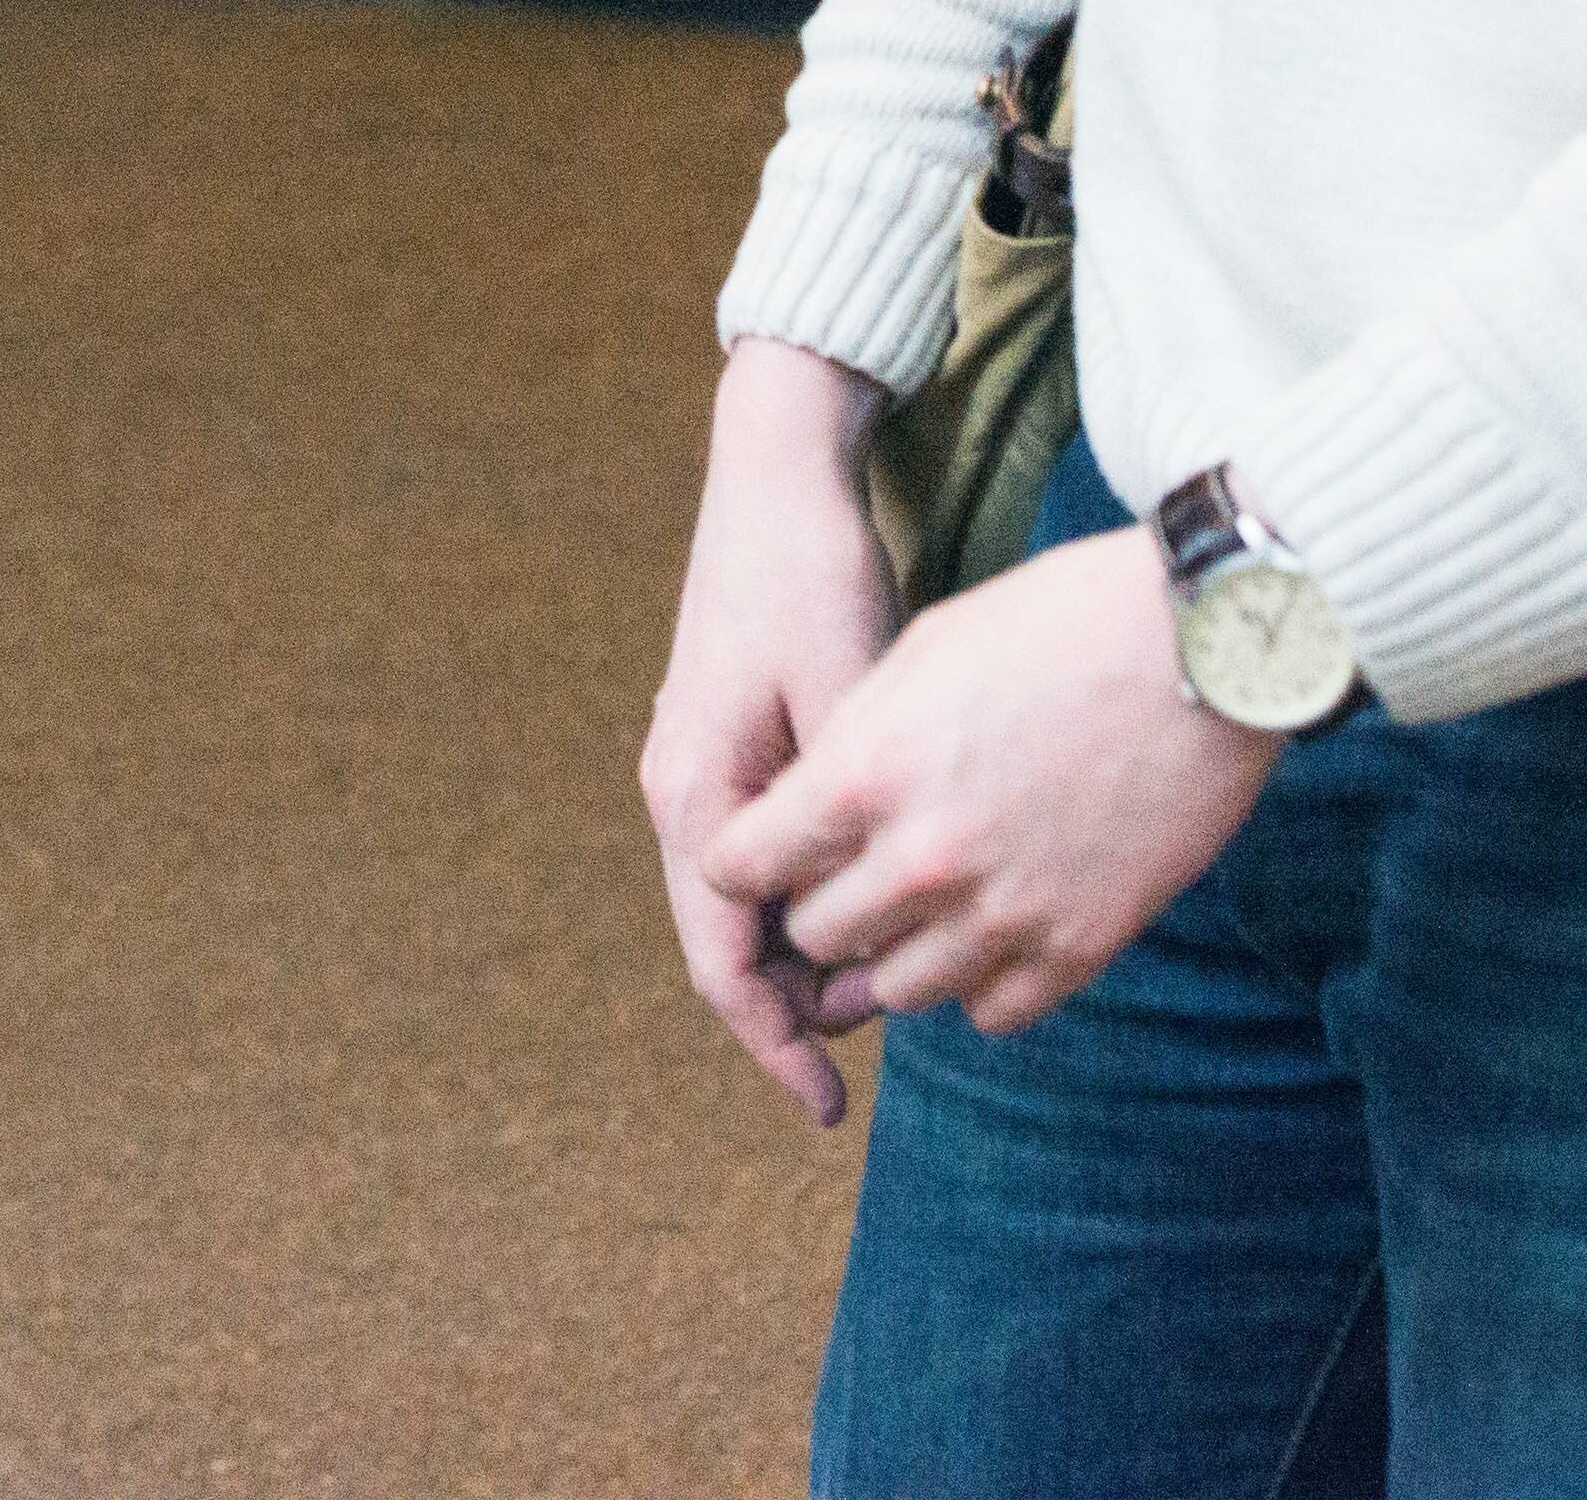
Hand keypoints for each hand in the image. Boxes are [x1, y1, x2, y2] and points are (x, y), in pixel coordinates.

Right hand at [646, 343, 909, 1121]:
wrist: (776, 477)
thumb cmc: (811, 576)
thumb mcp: (847, 697)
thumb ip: (852, 812)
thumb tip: (876, 920)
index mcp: (695, 794)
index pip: (721, 962)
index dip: (774, 1044)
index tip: (826, 1109)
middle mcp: (684, 793)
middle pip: (732, 944)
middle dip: (800, 1011)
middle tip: (885, 1050)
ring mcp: (706, 769)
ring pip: (753, 904)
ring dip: (812, 955)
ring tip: (902, 982)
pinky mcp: (737, 746)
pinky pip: (770, 857)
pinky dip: (818, 898)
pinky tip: (883, 908)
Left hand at [700, 523, 1280, 1040]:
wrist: (1204, 647)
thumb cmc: (1058, 623)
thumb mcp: (922, 654)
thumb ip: (851, 741)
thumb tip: (808, 806)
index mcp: (866, 774)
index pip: (740, 867)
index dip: (749, 858)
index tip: (772, 849)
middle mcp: (923, 859)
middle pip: (814, 936)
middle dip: (820, 904)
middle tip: (853, 871)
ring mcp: (1004, 914)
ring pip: (896, 990)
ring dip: (896, 951)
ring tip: (925, 902)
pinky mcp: (1080, 947)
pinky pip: (991, 1013)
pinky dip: (978, 983)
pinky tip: (992, 929)